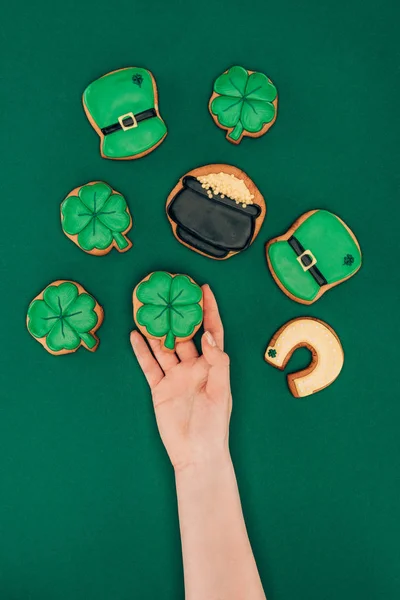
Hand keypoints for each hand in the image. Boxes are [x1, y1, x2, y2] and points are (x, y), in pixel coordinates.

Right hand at [130, 284, 231, 471]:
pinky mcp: (160, 388)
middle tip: (168, 294)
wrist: (196, 454)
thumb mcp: (221, 391)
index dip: (209, 310)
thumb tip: (208, 336)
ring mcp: (175, 376)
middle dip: (177, 315)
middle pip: (184, 335)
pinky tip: (134, 336)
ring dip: (156, 330)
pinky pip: (149, 366)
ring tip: (146, 309)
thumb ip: (218, 362)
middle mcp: (193, 367)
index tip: (204, 289)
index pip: (212, 332)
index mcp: (212, 365)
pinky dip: (141, 351)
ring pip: (164, 347)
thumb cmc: (214, 425)